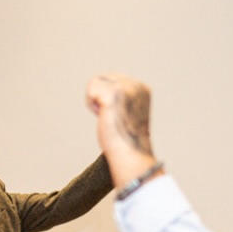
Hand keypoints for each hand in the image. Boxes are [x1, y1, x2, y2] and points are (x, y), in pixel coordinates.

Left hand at [85, 73, 156, 187]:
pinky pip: (90, 90)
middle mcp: (136, 85)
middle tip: (110, 116)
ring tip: (107, 115)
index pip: (112, 78)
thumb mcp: (125, 110)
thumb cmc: (124, 138)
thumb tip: (99, 85)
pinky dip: (91, 105)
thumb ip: (118, 97)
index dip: (106, 97)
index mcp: (142, 88)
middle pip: (102, 78)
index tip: (117, 115)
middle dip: (99, 97)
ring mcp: (126, 87)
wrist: (130, 153)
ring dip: (94, 101)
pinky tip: (103, 116)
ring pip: (94, 82)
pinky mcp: (113, 93)